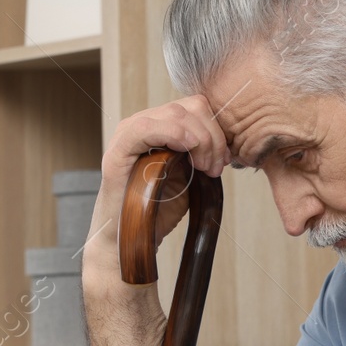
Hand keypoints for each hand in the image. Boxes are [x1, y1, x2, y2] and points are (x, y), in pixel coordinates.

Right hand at [83, 96, 231, 284]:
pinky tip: (187, 152)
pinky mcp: (118, 150)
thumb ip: (201, 153)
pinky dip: (173, 135)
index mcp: (160, 126)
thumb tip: (226, 143)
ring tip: (204, 170)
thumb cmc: (157, 210)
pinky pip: (146, 128)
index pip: (197, 107)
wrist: (130, 239)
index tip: (225, 160)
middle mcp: (143, 123)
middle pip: (191, 107)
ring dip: (200, 141)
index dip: (217, 129)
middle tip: (215, 168)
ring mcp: (128, 133)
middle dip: (213, 138)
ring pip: (175, 114)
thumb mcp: (189, 175)